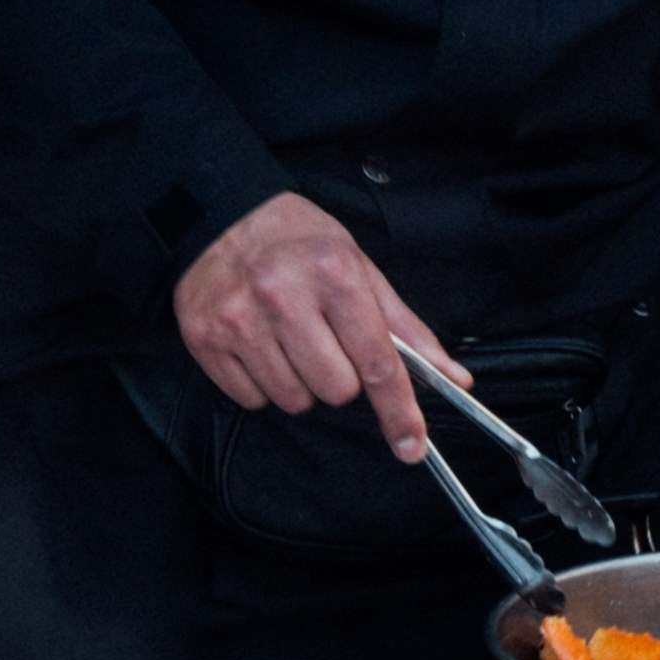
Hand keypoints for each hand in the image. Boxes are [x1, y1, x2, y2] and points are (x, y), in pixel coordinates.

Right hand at [171, 195, 446, 461]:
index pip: (377, 362)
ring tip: (287, 338)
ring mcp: (240, 320)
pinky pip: (251, 399)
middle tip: (323, 339)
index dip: (399, 411)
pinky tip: (258, 344)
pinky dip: (262, 383)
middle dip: (338, 377)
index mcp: (334, 275)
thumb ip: (406, 329)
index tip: (412, 446)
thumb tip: (454, 378)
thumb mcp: (359, 267)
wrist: (219, 214)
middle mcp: (284, 297)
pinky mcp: (206, 340)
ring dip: (299, 382)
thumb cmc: (299, 242)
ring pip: (293, 400)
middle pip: (335, 390)